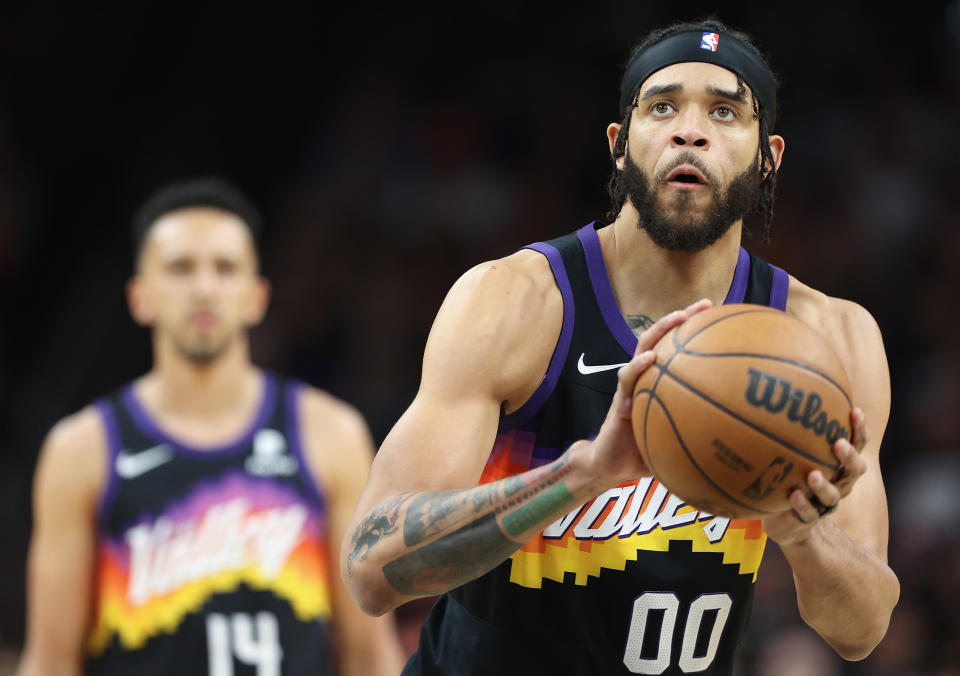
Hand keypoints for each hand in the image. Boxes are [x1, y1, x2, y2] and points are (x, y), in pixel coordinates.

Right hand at [583, 299, 713, 483]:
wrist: (612, 466)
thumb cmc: (648, 453)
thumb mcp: (682, 443)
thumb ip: (704, 435)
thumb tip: (745, 443)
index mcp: (661, 384)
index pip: (679, 351)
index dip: (698, 333)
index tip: (723, 318)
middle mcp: (647, 378)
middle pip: (664, 339)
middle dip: (682, 318)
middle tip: (705, 306)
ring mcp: (631, 387)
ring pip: (643, 349)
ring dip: (660, 330)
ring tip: (677, 318)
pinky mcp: (619, 400)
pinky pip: (628, 379)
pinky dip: (638, 366)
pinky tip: (651, 359)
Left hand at [763, 407, 868, 544]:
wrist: (787, 522)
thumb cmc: (791, 478)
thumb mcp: (791, 454)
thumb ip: (790, 431)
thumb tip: (775, 389)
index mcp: (838, 466)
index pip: (856, 445)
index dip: (859, 430)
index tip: (854, 410)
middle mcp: (838, 484)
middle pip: (854, 470)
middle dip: (848, 456)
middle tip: (838, 443)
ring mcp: (824, 504)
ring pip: (832, 496)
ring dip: (823, 485)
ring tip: (812, 474)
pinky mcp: (807, 520)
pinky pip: (808, 514)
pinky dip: (802, 504)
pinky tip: (792, 494)